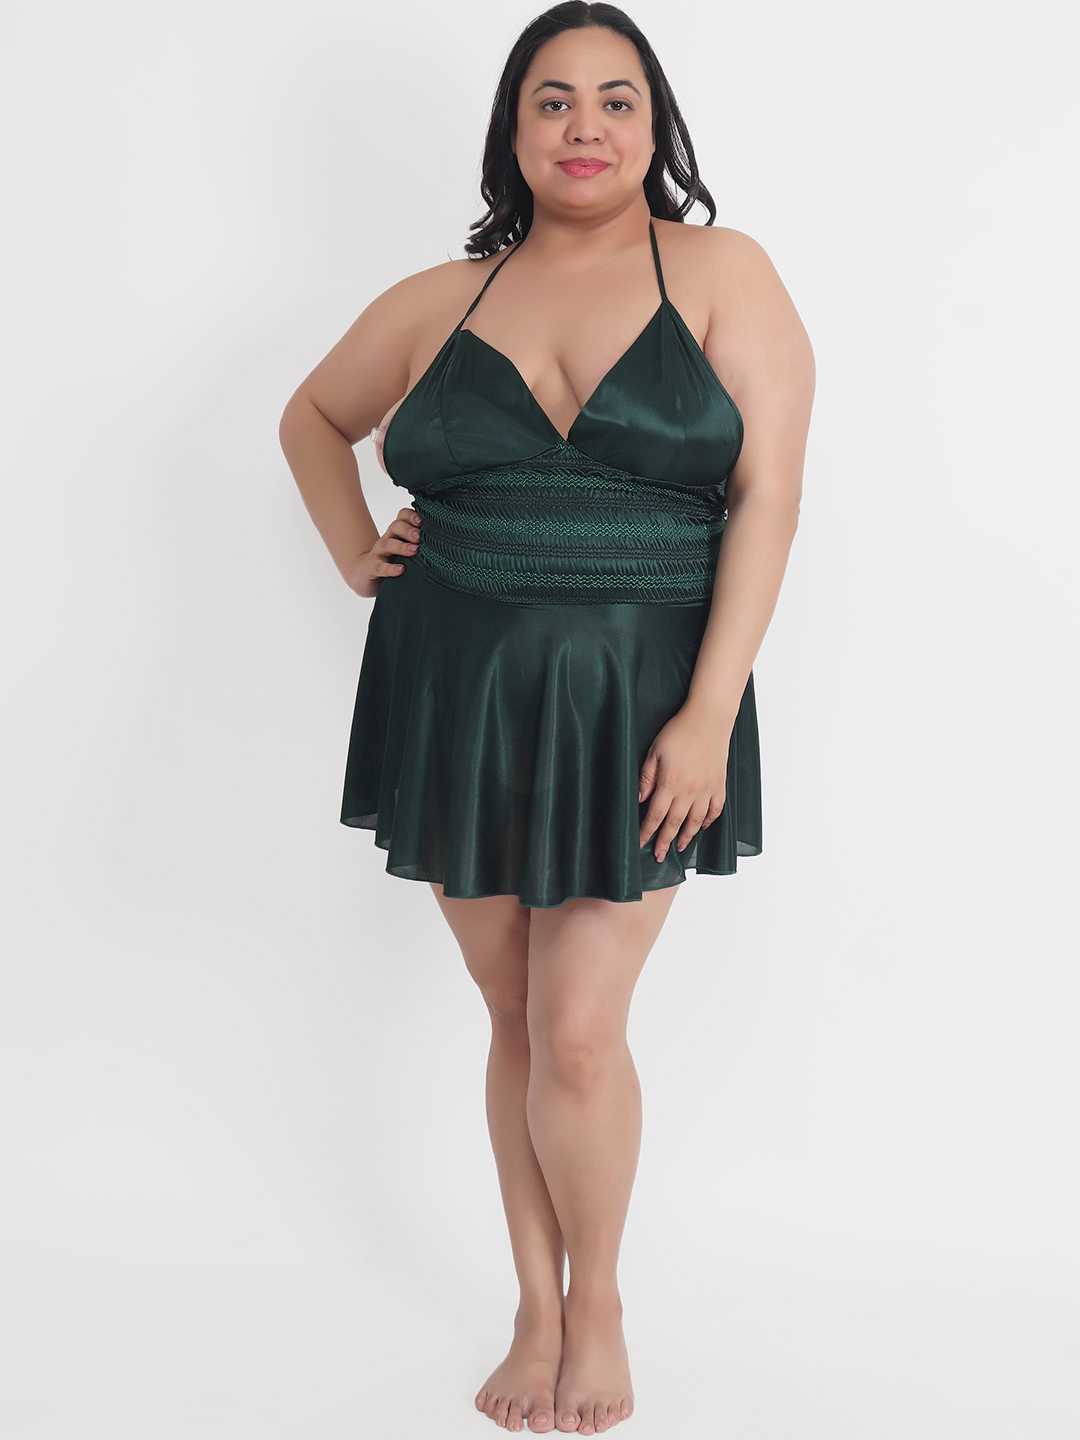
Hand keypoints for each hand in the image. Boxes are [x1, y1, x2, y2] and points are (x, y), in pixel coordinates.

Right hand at [345, 507, 421, 597]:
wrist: (364, 575)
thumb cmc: (390, 561)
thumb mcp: (404, 551)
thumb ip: (419, 545)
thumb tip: (445, 546)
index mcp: (396, 533)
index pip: (402, 516)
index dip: (411, 515)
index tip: (422, 521)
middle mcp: (387, 539)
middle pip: (395, 527)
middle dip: (408, 530)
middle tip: (419, 536)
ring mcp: (379, 553)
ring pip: (388, 544)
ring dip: (401, 546)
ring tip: (414, 550)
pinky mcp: (373, 568)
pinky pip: (381, 567)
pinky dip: (391, 569)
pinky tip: (401, 570)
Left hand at [638, 704, 730, 862]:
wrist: (709, 719)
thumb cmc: (678, 732)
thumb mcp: (654, 752)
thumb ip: (646, 778)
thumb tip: (639, 800)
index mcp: (670, 784)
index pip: (655, 816)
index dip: (647, 832)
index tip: (641, 844)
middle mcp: (689, 792)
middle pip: (674, 824)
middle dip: (665, 842)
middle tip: (659, 857)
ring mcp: (707, 790)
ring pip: (696, 821)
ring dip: (686, 836)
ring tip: (679, 847)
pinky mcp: (719, 785)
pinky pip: (716, 810)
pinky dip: (709, 822)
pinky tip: (702, 827)